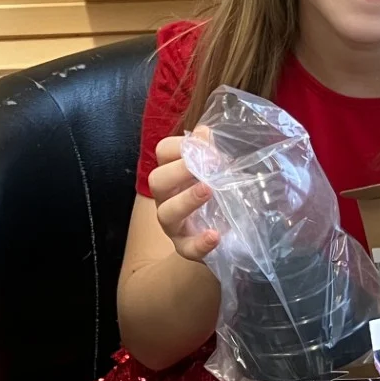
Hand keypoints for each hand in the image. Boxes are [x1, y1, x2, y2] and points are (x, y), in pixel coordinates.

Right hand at [148, 133, 218, 263]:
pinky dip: (200, 242)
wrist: (222, 237)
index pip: (163, 152)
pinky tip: (215, 235)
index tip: (206, 145)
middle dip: (179, 170)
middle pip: (157, 180)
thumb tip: (205, 132)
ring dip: (187, 200)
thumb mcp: (214, 172)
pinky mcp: (186, 248)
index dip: (181, 145)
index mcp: (172, 174)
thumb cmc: (214, 198)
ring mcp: (174, 225)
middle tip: (209, 165)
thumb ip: (208, 152)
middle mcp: (166, 198)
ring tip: (209, 190)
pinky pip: (188, 248)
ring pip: (167, 213)